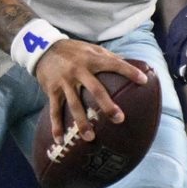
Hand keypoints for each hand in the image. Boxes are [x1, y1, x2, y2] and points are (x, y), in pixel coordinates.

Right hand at [32, 37, 149, 141]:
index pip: (114, 64)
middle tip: (119, 119)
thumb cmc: (73, 50)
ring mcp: (64, 82)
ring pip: (74, 104)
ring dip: (82, 122)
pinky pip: (54, 111)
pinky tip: (60, 140)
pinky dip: (56, 126)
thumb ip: (109, 57)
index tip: (143, 81)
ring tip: (91, 137)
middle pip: (95, 90)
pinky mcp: (52, 90)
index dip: (129, 71)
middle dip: (107, 105)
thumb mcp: (91, 49)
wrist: (43, 47)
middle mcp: (78, 70)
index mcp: (91, 59)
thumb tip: (133, 65)